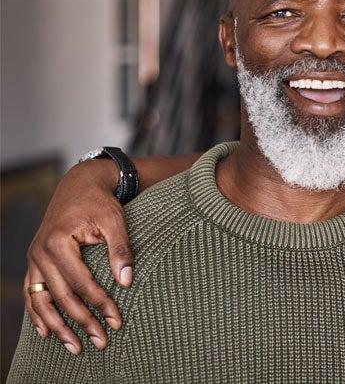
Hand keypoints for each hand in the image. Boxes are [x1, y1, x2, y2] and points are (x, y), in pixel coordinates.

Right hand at [24, 159, 133, 352]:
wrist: (80, 183)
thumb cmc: (99, 201)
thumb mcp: (114, 220)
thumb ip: (120, 249)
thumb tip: (126, 281)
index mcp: (59, 243)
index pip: (81, 283)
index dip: (99, 303)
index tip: (116, 320)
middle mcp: (40, 253)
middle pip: (61, 297)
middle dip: (82, 322)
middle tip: (100, 341)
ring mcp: (34, 258)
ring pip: (42, 300)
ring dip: (57, 326)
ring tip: (74, 347)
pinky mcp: (35, 261)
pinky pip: (32, 293)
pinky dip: (37, 314)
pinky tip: (46, 332)